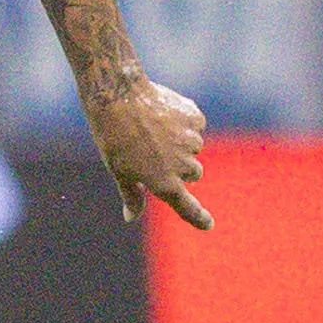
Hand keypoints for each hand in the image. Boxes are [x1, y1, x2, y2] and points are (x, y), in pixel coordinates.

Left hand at [87, 73, 209, 229]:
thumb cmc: (114, 138)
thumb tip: (130, 217)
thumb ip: (132, 196)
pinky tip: (163, 113)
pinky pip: (195, 125)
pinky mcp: (195, 119)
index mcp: (165, 183)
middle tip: (153, 150)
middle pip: (193, 173)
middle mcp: (183, 166)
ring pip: (193, 147)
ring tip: (153, 127)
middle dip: (179, 166)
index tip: (208, 225)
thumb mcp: (119, 171)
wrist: (118, 97)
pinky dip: (183, 121)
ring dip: (180, 141)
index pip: (187, 207)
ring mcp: (192, 142)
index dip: (198, 217)